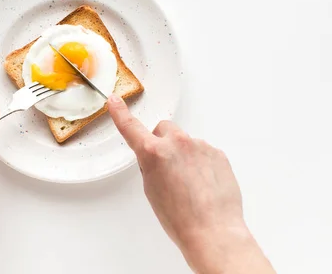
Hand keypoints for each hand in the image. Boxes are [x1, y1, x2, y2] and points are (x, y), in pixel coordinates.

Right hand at [107, 95, 274, 273]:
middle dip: (161, 142)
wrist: (212, 230)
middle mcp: (177, 143)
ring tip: (189, 185)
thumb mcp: (152, 190)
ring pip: (185, 143)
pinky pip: (203, 152)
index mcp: (154, 153)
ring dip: (183, 156)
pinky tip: (203, 185)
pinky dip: (200, 164)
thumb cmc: (179, 218)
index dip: (120, 113)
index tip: (114, 101)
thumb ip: (151, 165)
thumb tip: (158, 157)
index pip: (131, 128)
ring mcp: (200, 146)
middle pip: (163, 130)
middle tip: (166, 168)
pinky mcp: (217, 153)